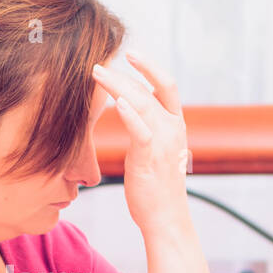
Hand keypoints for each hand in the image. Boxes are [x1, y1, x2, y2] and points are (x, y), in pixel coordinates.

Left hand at [91, 50, 190, 233]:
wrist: (166, 218)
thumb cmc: (156, 187)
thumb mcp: (154, 151)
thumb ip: (146, 129)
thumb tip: (129, 111)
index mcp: (175, 125)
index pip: (166, 86)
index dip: (149, 67)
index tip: (130, 54)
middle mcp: (173, 128)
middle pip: (151, 89)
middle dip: (125, 73)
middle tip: (99, 62)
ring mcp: (164, 142)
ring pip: (143, 103)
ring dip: (118, 85)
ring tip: (97, 74)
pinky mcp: (150, 157)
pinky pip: (141, 130)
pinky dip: (129, 113)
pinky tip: (117, 101)